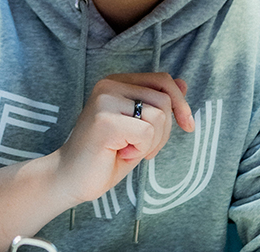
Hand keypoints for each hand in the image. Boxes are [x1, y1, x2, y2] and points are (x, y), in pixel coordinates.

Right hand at [51, 72, 193, 203]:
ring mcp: (105, 100)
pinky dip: (140, 150)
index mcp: (116, 82)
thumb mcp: (139, 128)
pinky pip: (146, 133)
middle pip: (164, 100)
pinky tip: (120, 154)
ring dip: (151, 143)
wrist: (72, 178)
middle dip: (164, 131)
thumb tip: (184, 83)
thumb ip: (158, 104)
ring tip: (127, 150)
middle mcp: (108, 85)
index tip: (187, 126)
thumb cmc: (106, 156)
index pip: (162, 80)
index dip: (181, 103)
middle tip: (142, 148)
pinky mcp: (104, 120)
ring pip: (158, 116)